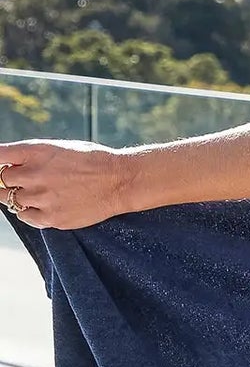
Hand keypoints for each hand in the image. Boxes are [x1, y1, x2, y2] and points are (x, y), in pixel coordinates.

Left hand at [0, 140, 131, 230]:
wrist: (121, 181)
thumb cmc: (92, 162)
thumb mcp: (59, 149)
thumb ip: (31, 157)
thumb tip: (8, 167)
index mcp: (37, 151)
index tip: (4, 165)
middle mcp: (35, 174)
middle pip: (1, 179)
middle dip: (11, 179)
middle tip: (27, 180)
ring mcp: (42, 197)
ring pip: (11, 200)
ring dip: (20, 196)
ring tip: (42, 192)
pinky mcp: (51, 218)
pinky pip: (25, 216)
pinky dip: (30, 211)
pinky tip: (45, 204)